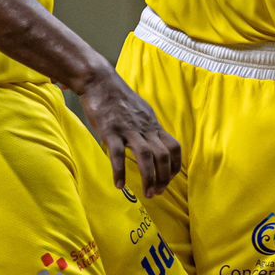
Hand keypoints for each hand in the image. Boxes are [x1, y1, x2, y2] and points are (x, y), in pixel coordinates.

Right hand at [76, 65, 181, 198]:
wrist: (99, 81)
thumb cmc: (118, 98)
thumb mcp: (140, 111)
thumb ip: (147, 127)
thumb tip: (153, 142)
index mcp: (152, 124)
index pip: (174, 147)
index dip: (175, 166)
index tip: (169, 179)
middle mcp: (144, 127)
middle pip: (163, 155)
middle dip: (164, 177)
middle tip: (157, 192)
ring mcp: (128, 128)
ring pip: (146, 156)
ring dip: (149, 177)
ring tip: (147, 193)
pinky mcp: (110, 130)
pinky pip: (118, 153)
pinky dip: (120, 171)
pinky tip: (119, 185)